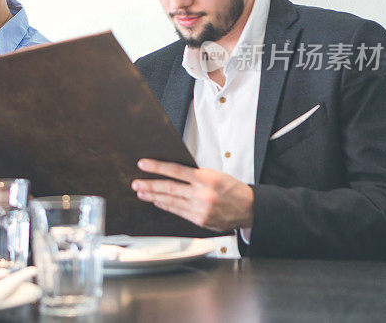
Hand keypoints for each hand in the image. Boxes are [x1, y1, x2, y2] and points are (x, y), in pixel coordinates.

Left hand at [131, 158, 253, 231]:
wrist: (249, 209)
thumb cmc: (232, 189)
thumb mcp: (215, 174)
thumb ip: (195, 175)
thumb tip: (171, 171)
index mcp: (206, 179)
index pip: (175, 170)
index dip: (157, 167)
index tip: (143, 164)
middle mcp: (202, 195)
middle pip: (169, 188)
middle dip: (149, 185)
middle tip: (136, 183)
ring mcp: (200, 209)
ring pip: (171, 201)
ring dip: (153, 197)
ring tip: (141, 192)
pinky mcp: (199, 220)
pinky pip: (178, 212)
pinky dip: (166, 206)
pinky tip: (157, 202)